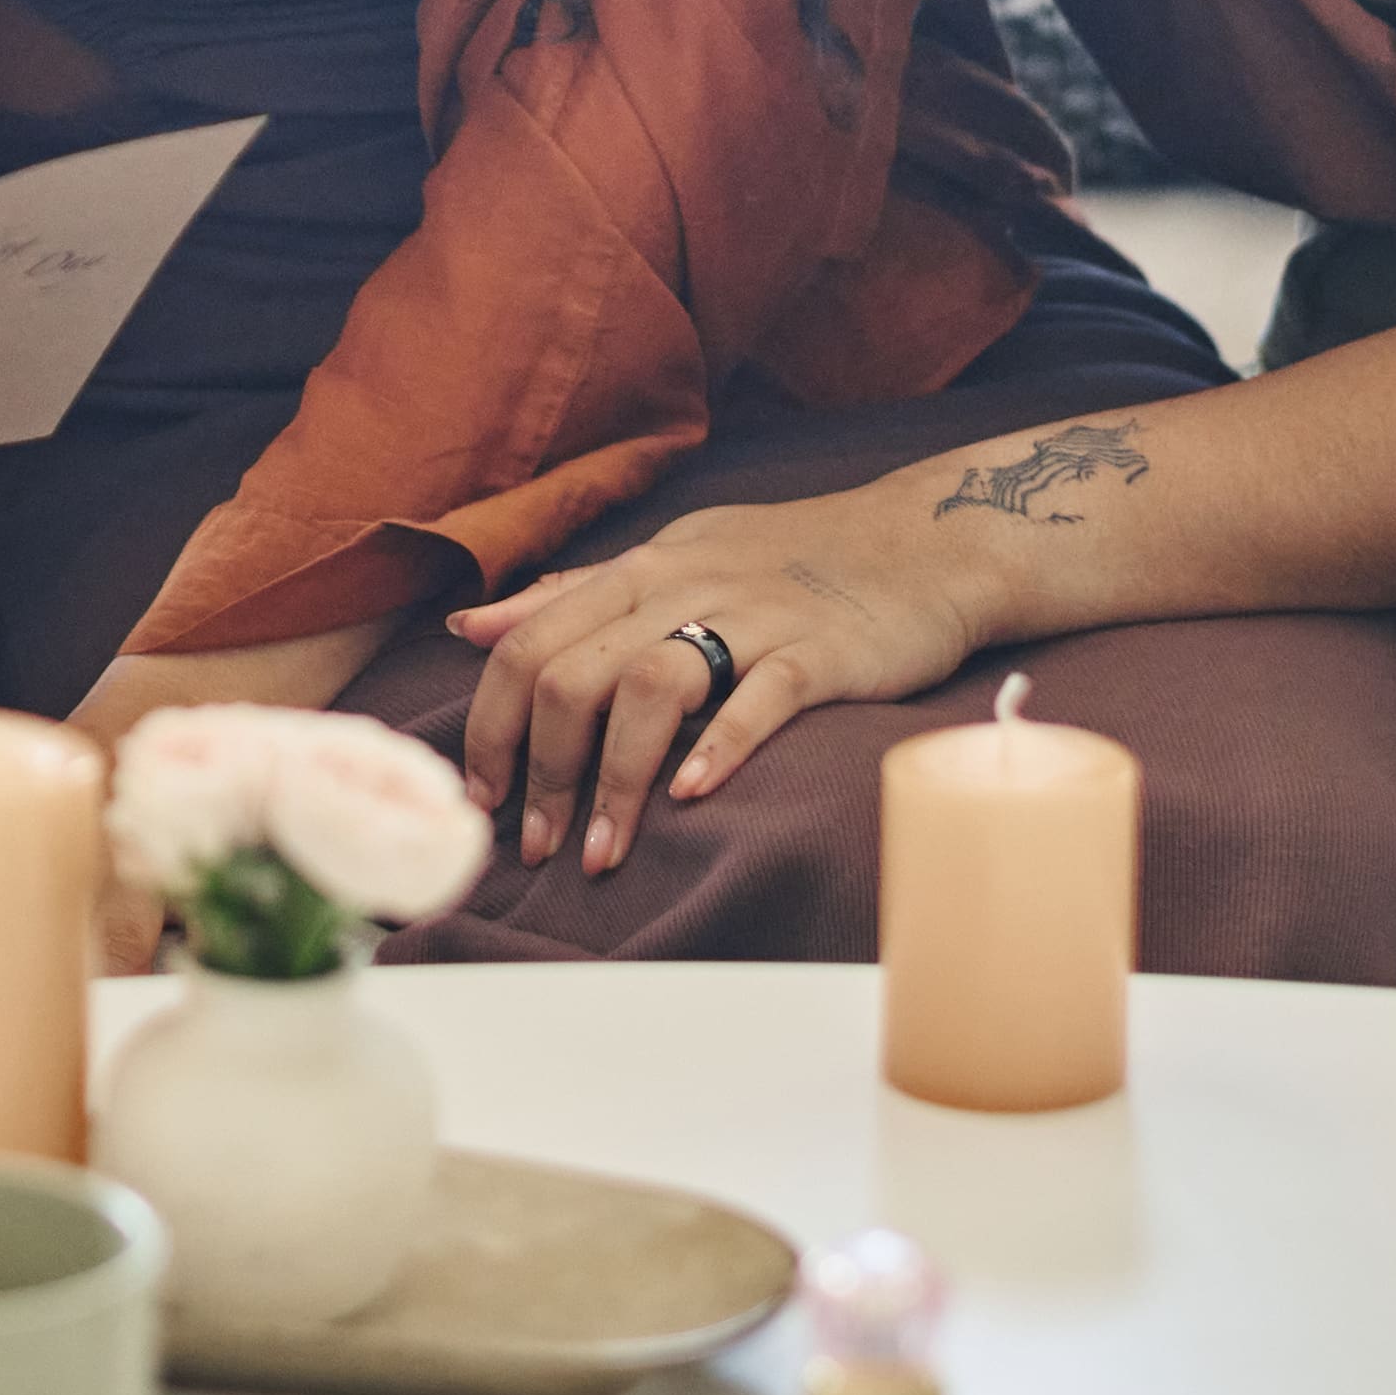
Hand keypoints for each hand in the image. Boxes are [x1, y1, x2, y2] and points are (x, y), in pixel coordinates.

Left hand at [446, 487, 985, 877]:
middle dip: (542, 771)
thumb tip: (473, 627)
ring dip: (616, 779)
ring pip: (653, 686)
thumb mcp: (670, 558)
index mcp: (638, 571)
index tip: (480, 797)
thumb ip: (574, 597)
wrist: (922, 541)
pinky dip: (720, 745)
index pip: (528, 642)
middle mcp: (683, 587)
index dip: (490, 724)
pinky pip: (763, 695)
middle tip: (535, 845)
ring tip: (603, 853)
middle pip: (575, 673)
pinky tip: (690, 796)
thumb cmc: (786, 560)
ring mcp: (755, 617)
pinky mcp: (824, 650)